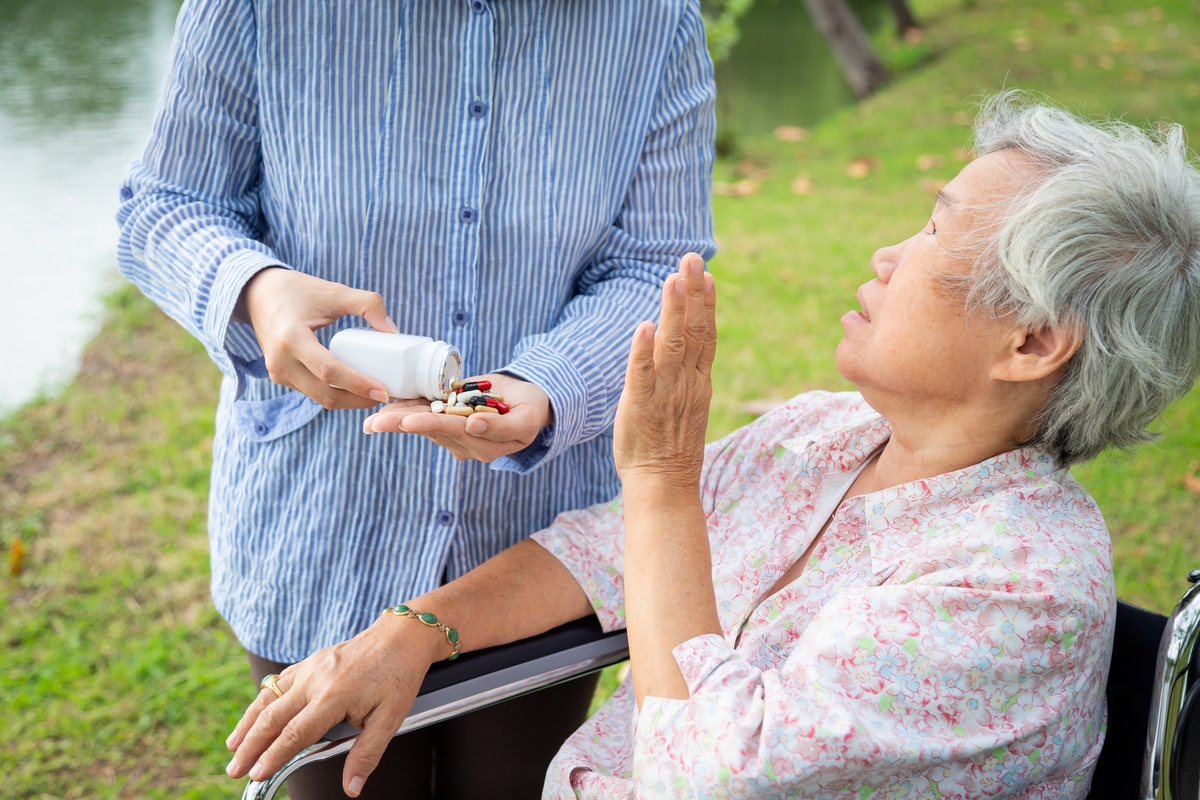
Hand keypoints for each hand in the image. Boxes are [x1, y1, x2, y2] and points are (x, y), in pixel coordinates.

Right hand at [224, 613, 446, 796]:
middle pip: (272, 717)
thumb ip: (367, 754)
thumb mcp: (391, 718)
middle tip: (235, 770)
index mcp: (334, 696)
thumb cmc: (399, 676)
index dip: (272, 757)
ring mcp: (311, 667)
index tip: (255, 775)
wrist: (402, 636)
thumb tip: (352, 788)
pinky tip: (254, 715)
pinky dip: (261, 701)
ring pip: (269, 697)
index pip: (294, 734)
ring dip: (247, 723)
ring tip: (233, 746)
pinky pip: (279, 683)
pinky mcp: (311, 661)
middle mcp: (316, 679)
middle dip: (250, 746)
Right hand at [236, 267, 397, 409]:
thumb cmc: (298, 291)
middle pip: (326, 395)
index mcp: (291, 339)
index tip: (383, 391)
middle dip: (358, 400)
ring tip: (374, 393)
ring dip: (348, 401)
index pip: (329, 372)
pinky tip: (355, 389)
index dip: (359, 385)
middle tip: (385, 396)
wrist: (259, 293)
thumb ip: (368, 304)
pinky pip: (312, 392)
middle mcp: (280, 361)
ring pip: (319, 398)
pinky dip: (335, 394)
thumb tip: (393, 331)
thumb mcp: (334, 291)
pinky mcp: (279, 377)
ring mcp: (277, 373)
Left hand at [361, 373, 552, 462]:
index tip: (408, 420)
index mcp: (486, 445)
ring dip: (397, 419)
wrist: (530, 401)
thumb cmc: (531, 408)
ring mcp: (457, 434)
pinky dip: (406, 408)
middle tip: (375, 423)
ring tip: (372, 420)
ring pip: (423, 424)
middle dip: (402, 424)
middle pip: (431, 430)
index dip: (431, 424)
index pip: (454, 432)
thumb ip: (503, 426)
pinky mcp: (450, 422)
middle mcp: (467, 444)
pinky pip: (426, 414)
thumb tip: (472, 426)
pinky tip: (386, 408)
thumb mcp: (527, 417)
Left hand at [612, 253, 715, 488]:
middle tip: (692, 258)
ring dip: (672, 311)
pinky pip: (642, 376)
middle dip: (693, 293)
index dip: (705, 303)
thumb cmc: (669, 445)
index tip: (706, 273)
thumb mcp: (684, 402)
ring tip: (672, 279)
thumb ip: (682, 372)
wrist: (663, 485)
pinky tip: (643, 326)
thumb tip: (675, 342)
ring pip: (671, 346)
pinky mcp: (641, 407)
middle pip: (694, 331)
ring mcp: (665, 394)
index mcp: (697, 381)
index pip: (705, 335)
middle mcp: (686, 383)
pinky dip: (642, 351)